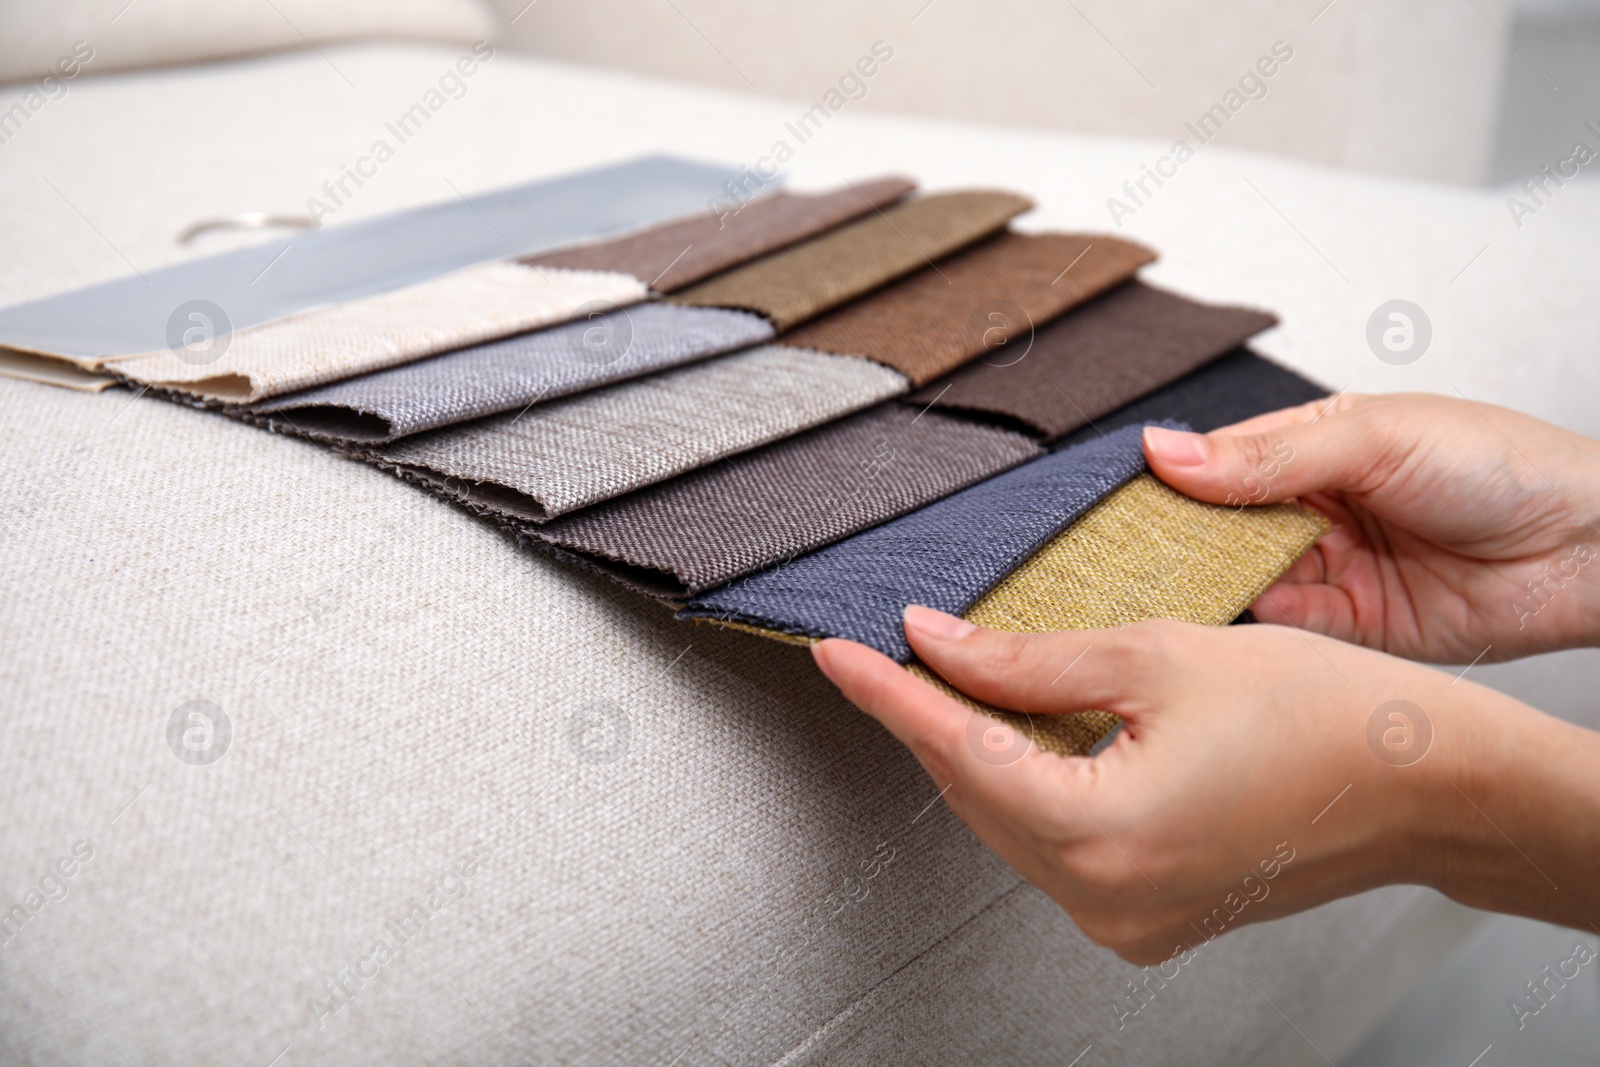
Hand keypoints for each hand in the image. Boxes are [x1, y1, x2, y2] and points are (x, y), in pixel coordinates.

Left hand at [813, 608, 1599, 962]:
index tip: (838, 653)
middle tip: (896, 650)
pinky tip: (1025, 733)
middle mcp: (1104, 898)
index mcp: (1101, 833)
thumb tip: (938, 642)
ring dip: (976, 751)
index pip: (953, 750)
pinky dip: (1029, 786)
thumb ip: (1027, 658)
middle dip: (929, 717)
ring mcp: (1124, 920)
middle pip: (973, 792)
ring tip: (955, 678)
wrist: (1423, 786)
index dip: (887, 693)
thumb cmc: (1323, 716)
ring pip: (1008, 820)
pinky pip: (1053, 846)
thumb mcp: (1156, 657)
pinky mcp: (1145, 917)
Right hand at [1142, 393, 1599, 662]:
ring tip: (1154, 597)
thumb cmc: (1503, 465)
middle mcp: (1312, 509)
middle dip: (1175, 545)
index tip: (1108, 506)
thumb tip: (1166, 450)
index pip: (1215, 463)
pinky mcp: (1350, 630)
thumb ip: (1267, 456)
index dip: (1165, 483)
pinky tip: (1213, 627)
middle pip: (1218, 529)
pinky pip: (1282, 630)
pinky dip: (1247, 631)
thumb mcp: (1373, 438)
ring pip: (1240, 581)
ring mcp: (1329, 570)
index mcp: (1312, 447)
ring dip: (1204, 589)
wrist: (1591, 549)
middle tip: (1117, 562)